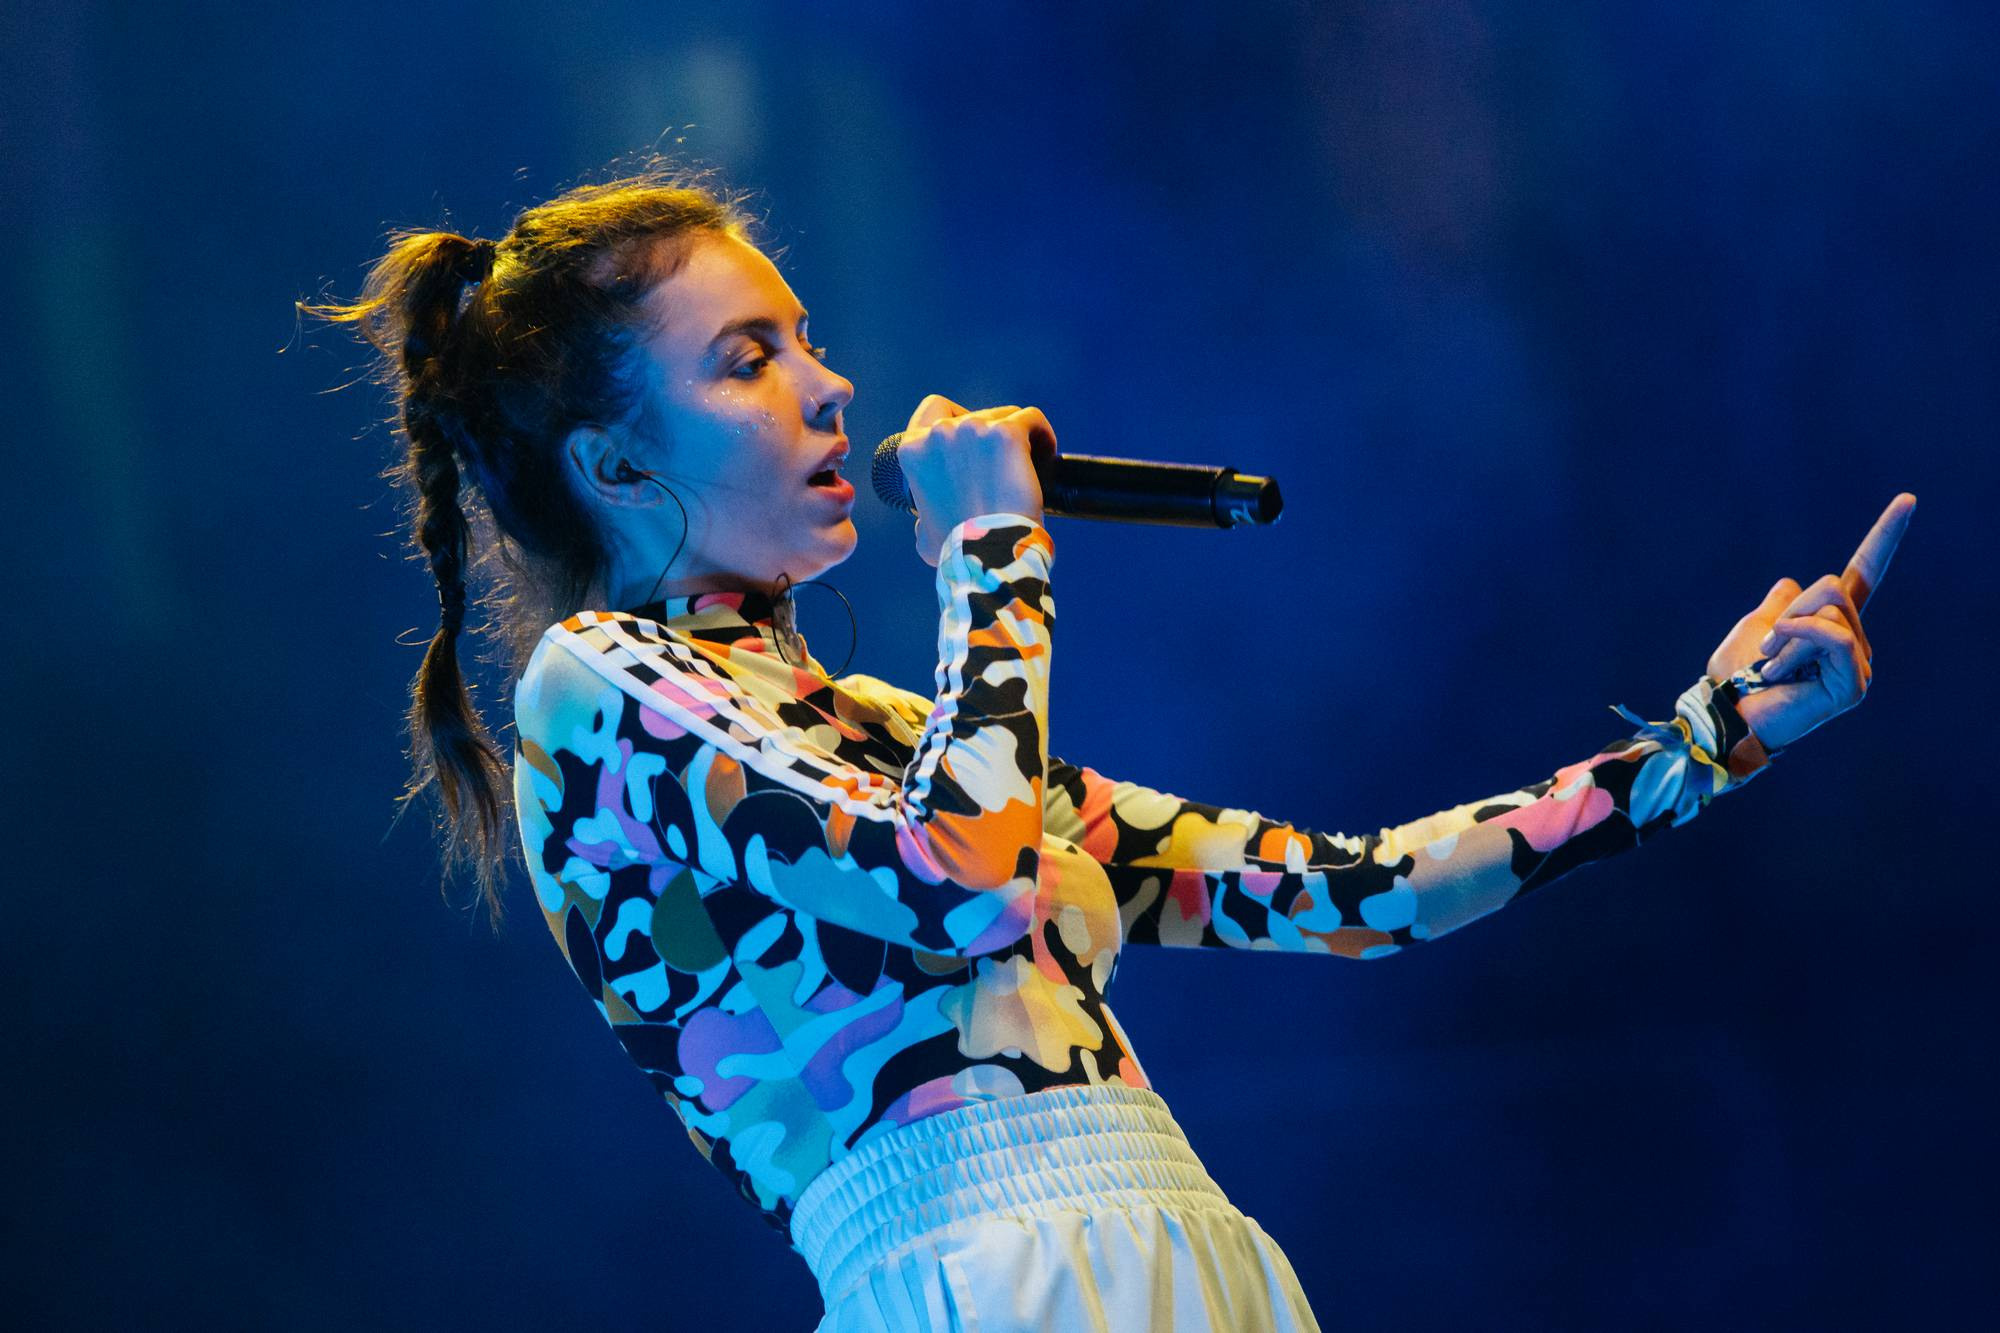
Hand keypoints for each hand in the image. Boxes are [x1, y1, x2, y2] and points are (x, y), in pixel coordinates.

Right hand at [900, 394, 1056, 565]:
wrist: (990, 553)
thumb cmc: (958, 549)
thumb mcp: (923, 534)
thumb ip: (923, 515)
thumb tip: (925, 519)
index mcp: (913, 451)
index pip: (934, 409)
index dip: (957, 419)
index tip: (975, 444)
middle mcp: (940, 432)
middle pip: (975, 414)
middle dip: (990, 436)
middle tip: (1004, 466)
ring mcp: (973, 429)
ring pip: (1006, 415)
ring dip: (1017, 435)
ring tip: (1029, 464)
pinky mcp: (1007, 433)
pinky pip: (1032, 418)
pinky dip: (1042, 433)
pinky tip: (1046, 454)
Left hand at [1705, 492, 1915, 751]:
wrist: (1723, 713)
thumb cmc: (1733, 676)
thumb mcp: (1753, 626)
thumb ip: (1778, 605)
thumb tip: (1790, 582)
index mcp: (1831, 625)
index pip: (1865, 573)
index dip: (1884, 537)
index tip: (1907, 499)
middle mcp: (1853, 643)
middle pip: (1834, 585)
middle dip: (1791, 608)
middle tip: (1765, 648)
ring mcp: (1857, 665)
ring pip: (1830, 608)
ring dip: (1787, 632)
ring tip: (1769, 666)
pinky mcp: (1853, 684)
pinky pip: (1833, 636)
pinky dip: (1798, 639)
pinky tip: (1776, 666)